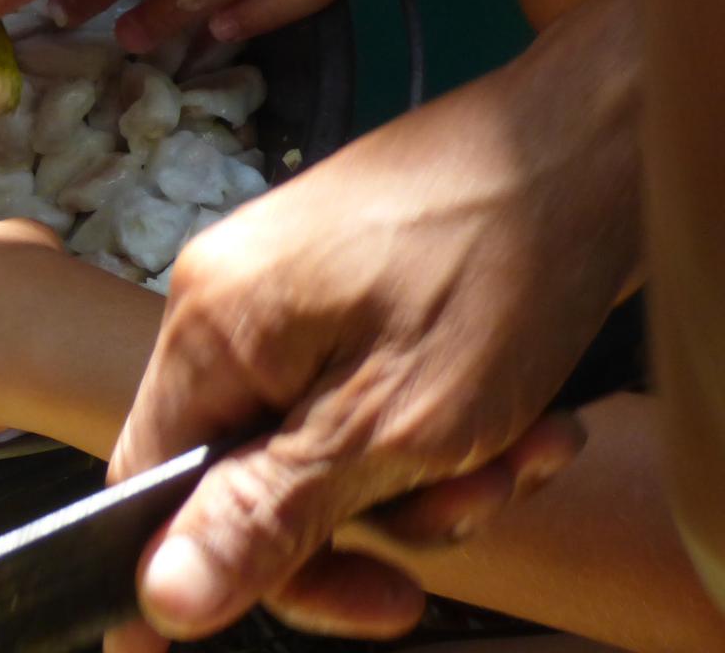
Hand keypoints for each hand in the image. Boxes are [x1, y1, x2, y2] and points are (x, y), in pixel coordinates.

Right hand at [104, 0, 643, 647]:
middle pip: (247, 469)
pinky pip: (362, 392)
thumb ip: (268, 512)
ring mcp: (289, 284)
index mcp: (209, 325)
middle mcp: (229, 297)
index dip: (209, 566)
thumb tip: (161, 597)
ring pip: (320, 440)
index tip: (298, 615)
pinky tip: (521, 418)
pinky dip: (438, 423)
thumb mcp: (390, 425)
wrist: (594, 141)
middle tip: (451, 532)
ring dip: (423, 474)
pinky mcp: (349, 280)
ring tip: (514, 452)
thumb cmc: (498, 267)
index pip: (152, 481)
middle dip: (361, 520)